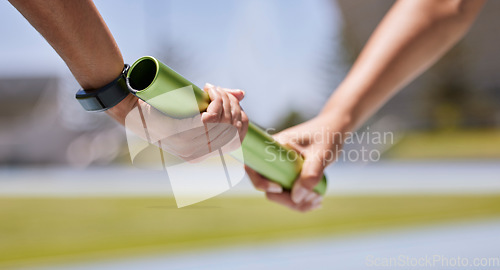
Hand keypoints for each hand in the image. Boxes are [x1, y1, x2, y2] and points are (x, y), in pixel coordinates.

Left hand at [108, 83, 247, 161]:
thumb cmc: (160, 109)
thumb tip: (242, 95)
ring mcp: (188, 145)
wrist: (131, 107)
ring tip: (211, 89)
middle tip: (215, 90)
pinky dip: (215, 103)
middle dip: (230, 104)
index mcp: (201, 153)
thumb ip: (217, 105)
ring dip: (222, 100)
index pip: (237, 139)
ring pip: (223, 121)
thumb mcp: (191, 111)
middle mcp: (196, 154)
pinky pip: (211, 118)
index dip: (241, 118)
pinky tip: (209, 93)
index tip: (232, 102)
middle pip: (232, 128)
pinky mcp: (181, 132)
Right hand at [246, 114, 347, 211]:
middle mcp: (272, 158)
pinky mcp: (289, 175)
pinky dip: (301, 201)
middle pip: (267, 187)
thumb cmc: (327, 136)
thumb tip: (296, 197)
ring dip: (297, 203)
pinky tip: (317, 199)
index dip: (261, 182)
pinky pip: (289, 193)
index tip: (280, 187)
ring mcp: (280, 167)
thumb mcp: (321, 155)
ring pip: (279, 194)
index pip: (253, 167)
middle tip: (313, 196)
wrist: (335, 129)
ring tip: (319, 198)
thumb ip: (310, 175)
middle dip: (288, 199)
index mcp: (273, 147)